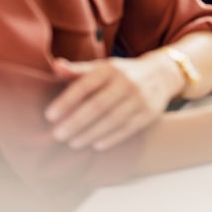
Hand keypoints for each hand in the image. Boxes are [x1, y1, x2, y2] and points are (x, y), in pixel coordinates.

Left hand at [44, 54, 181, 150]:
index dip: (66, 101)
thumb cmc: (123, 73)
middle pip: (97, 105)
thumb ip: (79, 70)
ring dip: (90, 133)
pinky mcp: (149, 113)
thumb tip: (56, 66)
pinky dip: (110, 138)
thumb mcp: (103, 66)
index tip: (50, 115)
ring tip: (72, 143)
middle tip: (57, 135)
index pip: (85, 85)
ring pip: (112, 119)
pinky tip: (94, 145)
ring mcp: (139, 98)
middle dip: (75, 122)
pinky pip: (127, 128)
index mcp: (110, 69)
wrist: (162, 74)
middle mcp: (126, 82)